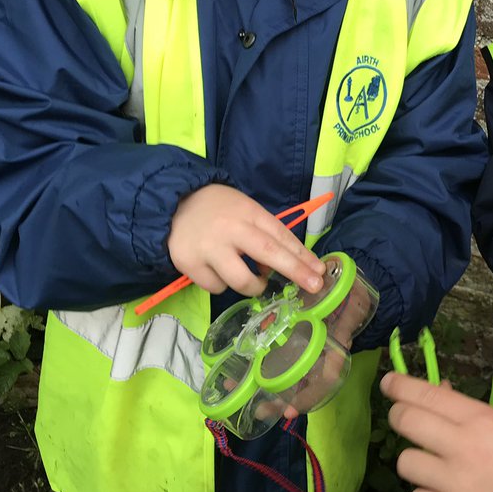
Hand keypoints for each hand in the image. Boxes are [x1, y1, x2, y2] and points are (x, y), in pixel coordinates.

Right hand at [168, 184, 325, 296]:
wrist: (173, 204)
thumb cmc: (219, 210)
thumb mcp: (246, 211)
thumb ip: (264, 235)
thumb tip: (280, 268)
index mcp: (248, 213)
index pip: (281, 236)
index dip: (302, 256)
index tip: (319, 271)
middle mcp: (231, 229)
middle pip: (269, 253)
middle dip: (295, 271)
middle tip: (314, 285)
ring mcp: (209, 248)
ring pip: (242, 280)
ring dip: (255, 286)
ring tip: (255, 281)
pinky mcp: (189, 264)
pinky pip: (216, 287)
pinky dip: (223, 284)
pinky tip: (219, 271)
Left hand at [382, 372, 492, 491]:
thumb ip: (462, 410)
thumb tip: (432, 389)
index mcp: (480, 420)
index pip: (428, 394)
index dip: (400, 386)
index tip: (388, 383)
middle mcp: (464, 447)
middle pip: (405, 421)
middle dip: (399, 418)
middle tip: (405, 421)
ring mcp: (454, 483)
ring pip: (406, 462)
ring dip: (417, 466)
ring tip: (439, 473)